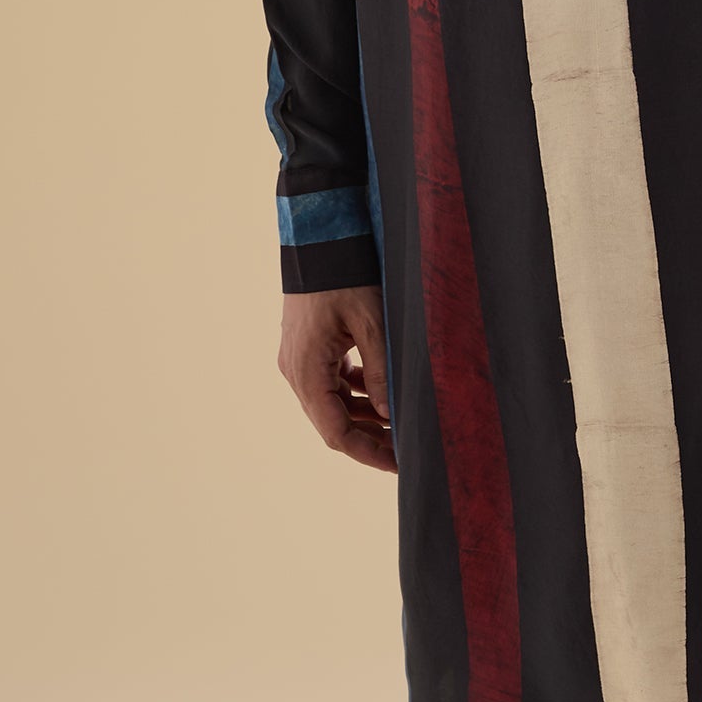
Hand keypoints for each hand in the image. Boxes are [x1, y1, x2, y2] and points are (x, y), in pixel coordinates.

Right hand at [279, 284, 395, 472]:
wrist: (319, 238)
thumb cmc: (346, 275)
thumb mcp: (372, 322)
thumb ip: (381, 371)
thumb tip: (391, 415)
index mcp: (307, 371)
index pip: (336, 432)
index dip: (368, 452)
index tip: (398, 463)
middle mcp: (296, 371)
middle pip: (332, 422)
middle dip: (369, 438)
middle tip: (405, 449)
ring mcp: (298, 360)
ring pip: (332, 404)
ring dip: (363, 415)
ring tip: (399, 422)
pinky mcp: (306, 348)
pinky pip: (330, 382)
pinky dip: (354, 392)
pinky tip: (380, 391)